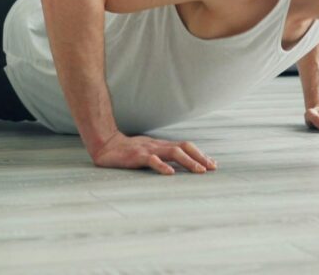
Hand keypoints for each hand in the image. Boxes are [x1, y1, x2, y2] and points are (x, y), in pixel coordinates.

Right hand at [91, 132, 217, 174]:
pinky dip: (162, 166)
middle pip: (184, 147)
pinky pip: (152, 160)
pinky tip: (170, 173)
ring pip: (173, 152)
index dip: (200, 155)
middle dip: (200, 157)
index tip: (213, 164)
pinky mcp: (137, 156)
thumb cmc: (128, 150)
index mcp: (162, 145)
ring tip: (199, 171)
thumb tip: (178, 165)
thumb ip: (162, 156)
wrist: (106, 144)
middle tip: (212, 168)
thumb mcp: (149, 152)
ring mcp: (149, 150)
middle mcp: (159, 145)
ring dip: (188, 162)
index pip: (186, 147)